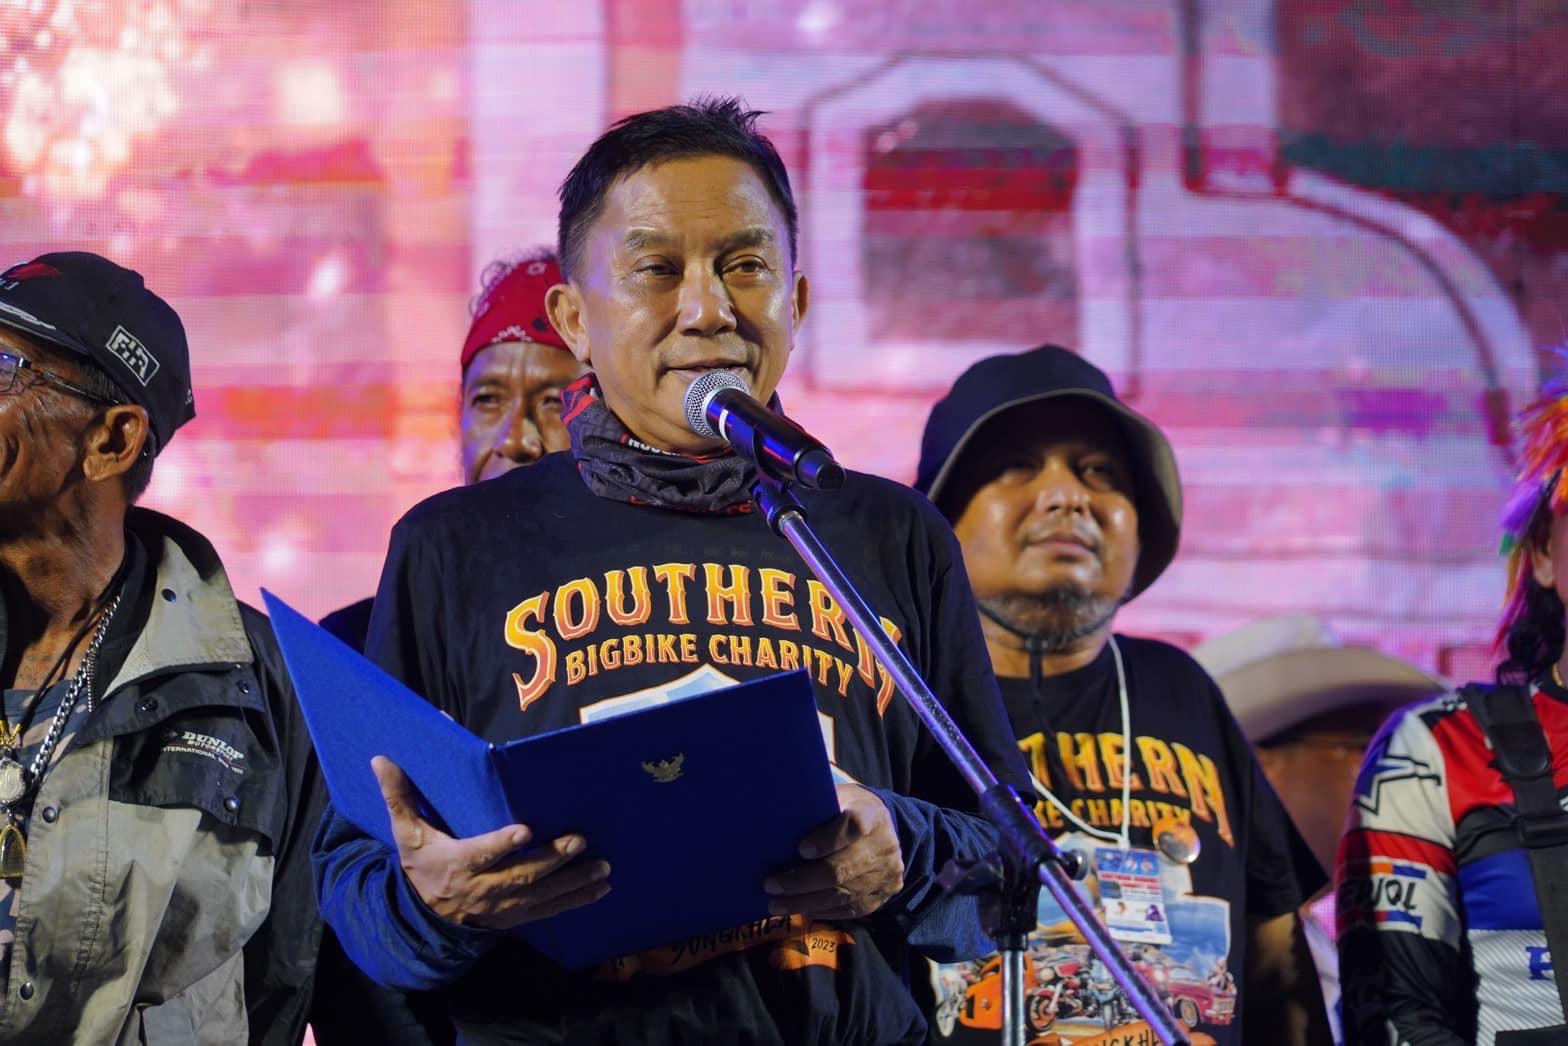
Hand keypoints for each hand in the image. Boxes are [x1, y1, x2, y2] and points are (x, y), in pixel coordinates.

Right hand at [372, 755, 610, 929]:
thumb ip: (398, 797)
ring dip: (574, 881)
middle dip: (552, 859)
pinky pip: (549, 910)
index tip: (524, 831)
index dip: (502, 844)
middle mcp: (483, 889)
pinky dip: (576, 900)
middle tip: (579, 841)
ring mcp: (503, 906)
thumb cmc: (422, 865)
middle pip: (520, 875)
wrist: (425, 918)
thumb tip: (381, 759)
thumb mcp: (406, 833)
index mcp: (457, 864)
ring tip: (603, 868)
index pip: (481, 853)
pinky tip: (601, 890)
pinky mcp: (517, 916)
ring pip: (542, 895)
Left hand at [763, 782, 902, 919]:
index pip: (853, 826)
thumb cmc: (850, 810)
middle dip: (802, 880)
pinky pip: (849, 909)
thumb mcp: (838, 798)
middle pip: (841, 869)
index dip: (827, 840)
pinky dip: (822, 910)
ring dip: (805, 901)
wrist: (888, 831)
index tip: (800, 849)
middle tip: (771, 885)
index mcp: (871, 814)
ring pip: (842, 894)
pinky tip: (801, 908)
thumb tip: (776, 822)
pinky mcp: (882, 895)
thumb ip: (816, 808)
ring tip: (776, 904)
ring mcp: (885, 874)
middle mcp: (883, 846)